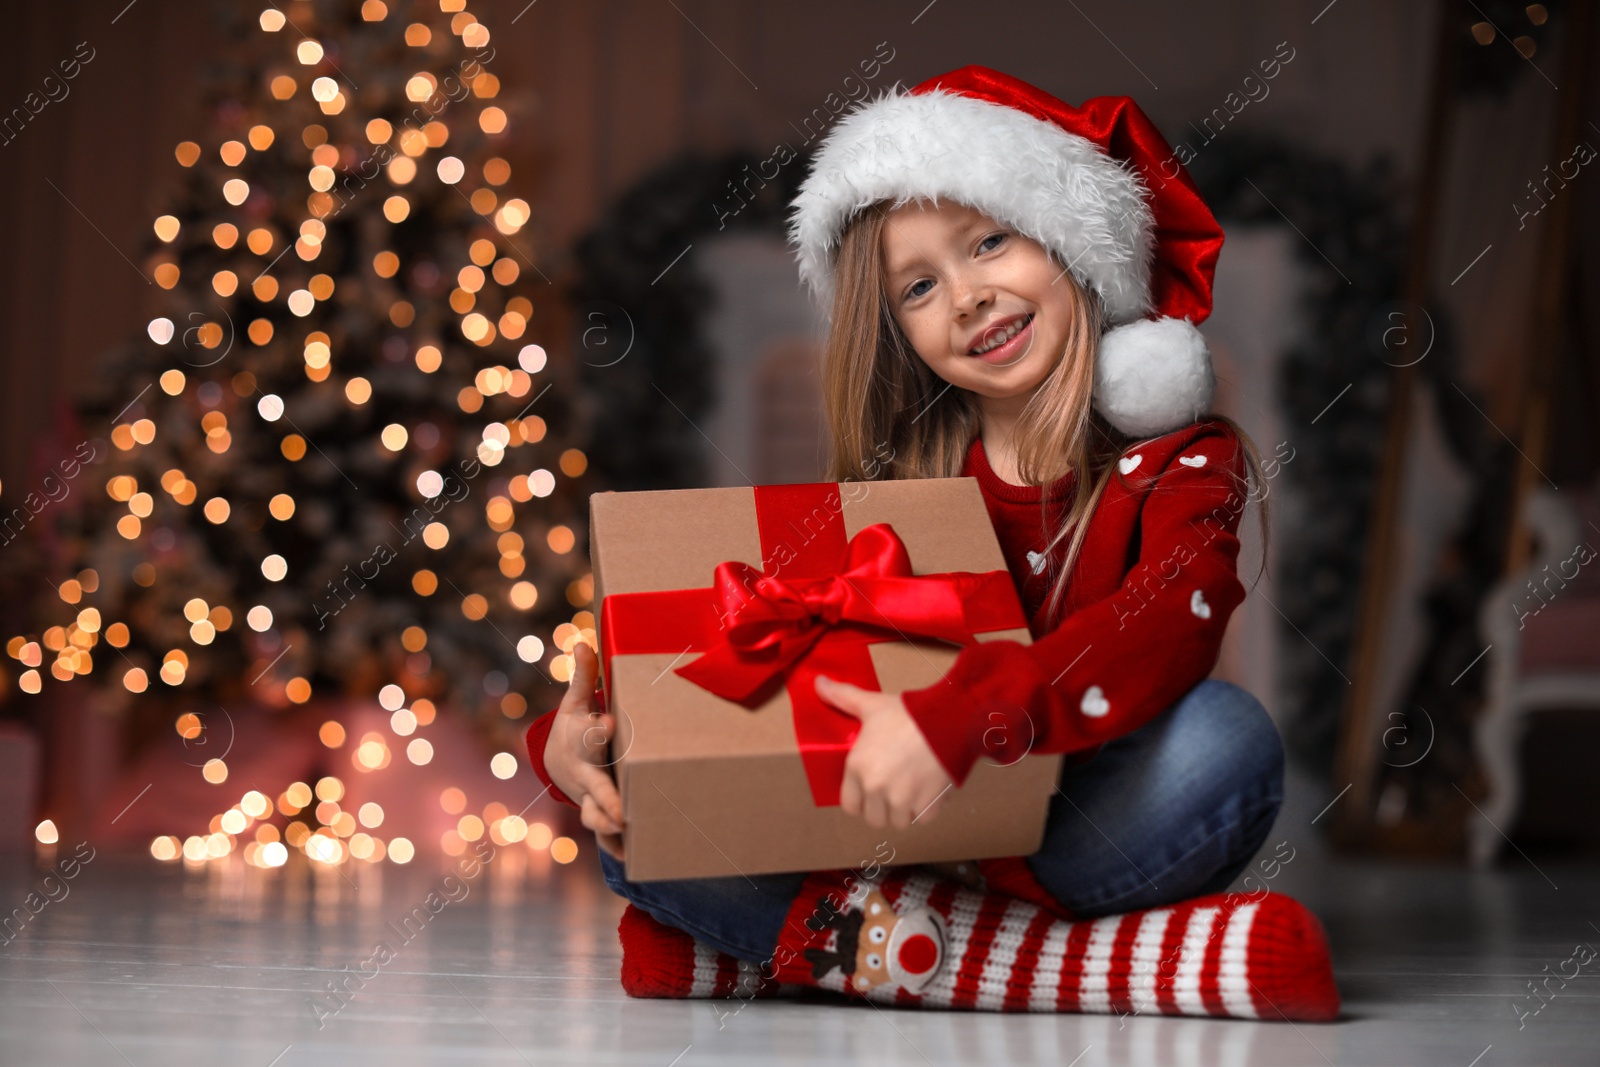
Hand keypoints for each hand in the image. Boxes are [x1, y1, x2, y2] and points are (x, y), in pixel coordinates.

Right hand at [544, 640, 626, 851]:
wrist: (557, 763)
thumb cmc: (574, 727)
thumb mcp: (576, 702)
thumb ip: (583, 675)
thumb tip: (582, 639)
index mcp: (583, 744)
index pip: (588, 735)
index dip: (597, 729)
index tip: (607, 722)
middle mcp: (586, 775)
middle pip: (595, 788)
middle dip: (606, 799)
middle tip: (620, 813)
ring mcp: (592, 797)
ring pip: (597, 816)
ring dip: (610, 829)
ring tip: (627, 841)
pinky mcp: (601, 813)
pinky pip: (607, 835)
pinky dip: (617, 848)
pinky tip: (634, 861)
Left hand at [814, 674, 953, 828]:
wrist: (948, 720)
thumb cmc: (908, 713)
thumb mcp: (872, 704)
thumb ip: (842, 697)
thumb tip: (819, 683)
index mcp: (857, 768)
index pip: (850, 805)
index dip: (860, 799)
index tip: (870, 790)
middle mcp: (875, 788)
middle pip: (874, 818)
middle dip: (881, 808)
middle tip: (892, 790)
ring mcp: (902, 800)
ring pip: (898, 821)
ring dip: (903, 811)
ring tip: (910, 791)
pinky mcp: (927, 805)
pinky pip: (922, 818)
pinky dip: (926, 809)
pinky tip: (928, 790)